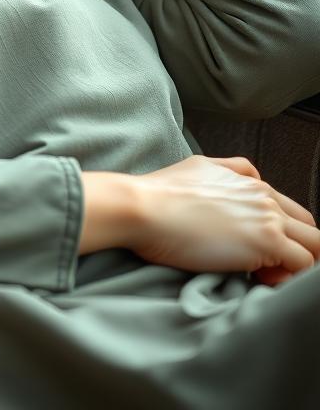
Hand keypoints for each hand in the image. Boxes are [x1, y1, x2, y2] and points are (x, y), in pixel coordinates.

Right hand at [127, 155, 319, 286]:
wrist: (142, 206)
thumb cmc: (159, 193)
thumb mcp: (198, 166)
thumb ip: (230, 169)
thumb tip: (251, 176)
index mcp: (249, 182)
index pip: (288, 210)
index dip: (279, 234)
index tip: (254, 250)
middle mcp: (264, 196)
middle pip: (309, 227)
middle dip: (297, 249)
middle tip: (265, 267)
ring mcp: (268, 218)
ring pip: (315, 246)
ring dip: (296, 265)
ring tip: (263, 276)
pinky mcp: (267, 241)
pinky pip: (304, 265)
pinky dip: (288, 277)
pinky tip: (258, 279)